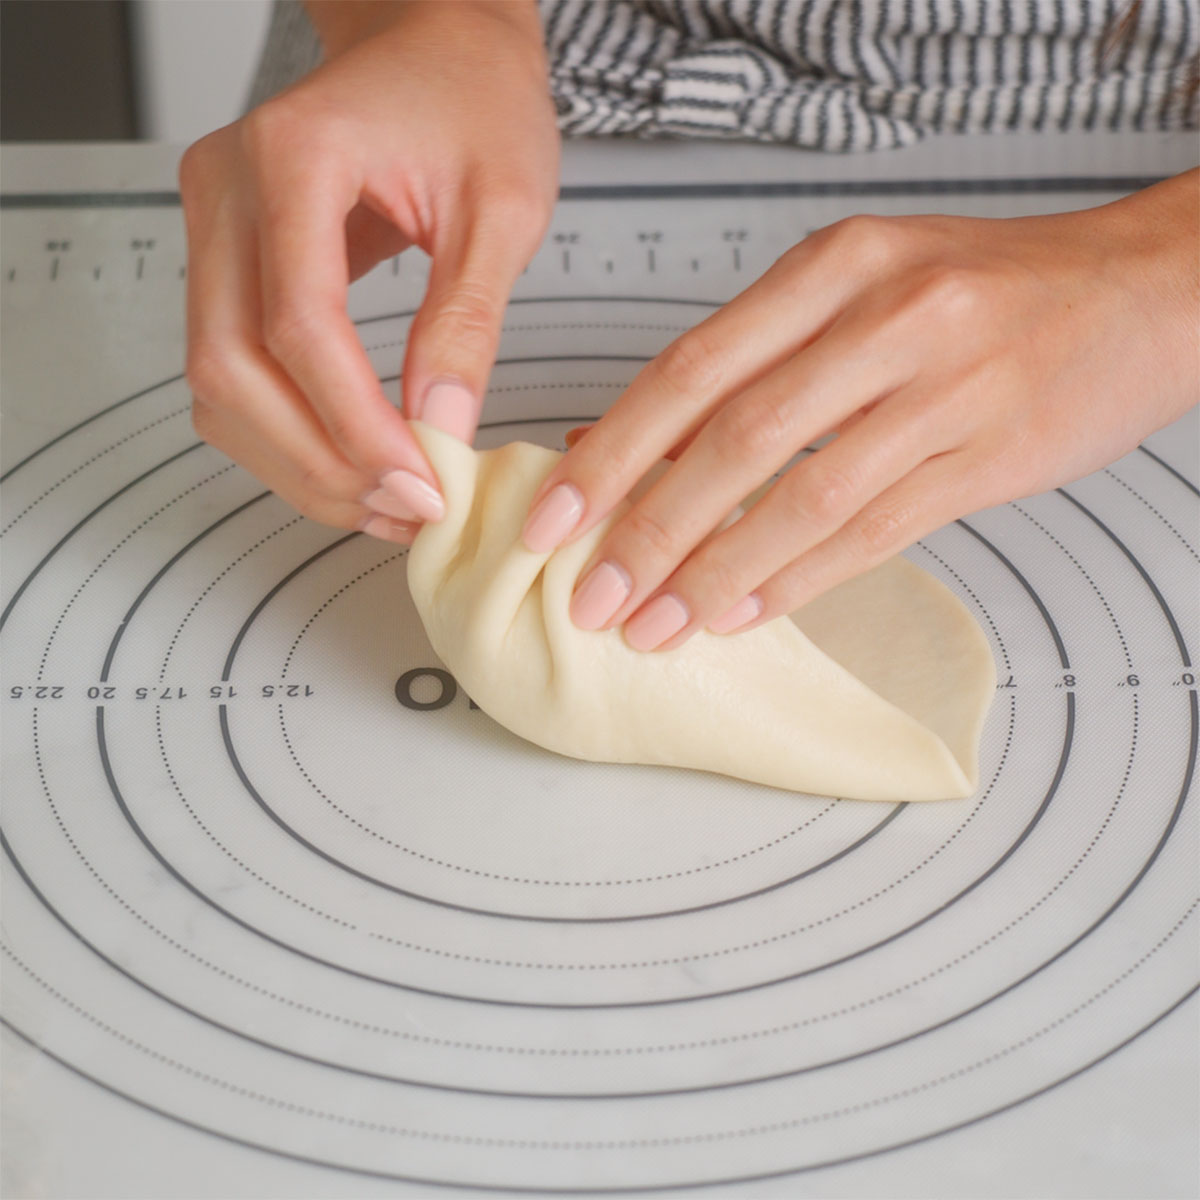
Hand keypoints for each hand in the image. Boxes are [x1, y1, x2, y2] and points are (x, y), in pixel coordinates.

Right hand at [179, 0, 558, 544]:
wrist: (437, 46)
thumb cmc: (475, 101)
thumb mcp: (504, 208)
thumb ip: (466, 322)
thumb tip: (438, 432)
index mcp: (294, 157)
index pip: (298, 323)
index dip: (354, 424)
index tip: (422, 485)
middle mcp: (227, 188)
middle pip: (231, 366)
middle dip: (318, 461)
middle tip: (403, 511)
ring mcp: (214, 224)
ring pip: (217, 383)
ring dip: (295, 462)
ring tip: (385, 504)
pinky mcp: (227, 259)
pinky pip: (233, 369)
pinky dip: (285, 433)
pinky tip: (354, 465)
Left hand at [522, 169, 1198, 649]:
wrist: (1142, 286)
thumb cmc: (986, 289)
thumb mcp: (856, 289)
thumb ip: (745, 365)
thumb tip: (622, 439)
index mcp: (832, 267)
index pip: (689, 370)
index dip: (610, 455)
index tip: (552, 518)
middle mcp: (884, 316)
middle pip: (735, 438)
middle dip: (647, 529)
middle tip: (593, 595)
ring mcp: (945, 387)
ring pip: (804, 495)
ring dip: (716, 572)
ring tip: (657, 625)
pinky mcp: (993, 454)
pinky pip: (877, 531)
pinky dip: (799, 579)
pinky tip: (745, 612)